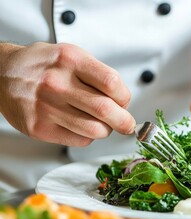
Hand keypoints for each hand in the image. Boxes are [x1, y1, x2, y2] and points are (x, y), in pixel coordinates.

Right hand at [0, 42, 134, 145]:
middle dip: (124, 121)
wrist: (2, 73)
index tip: (125, 102)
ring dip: (106, 130)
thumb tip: (124, 102)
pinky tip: (82, 126)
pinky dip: (88, 136)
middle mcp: (57, 83)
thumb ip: (98, 75)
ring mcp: (46, 107)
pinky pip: (79, 140)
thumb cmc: (43, 65)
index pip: (112, 83)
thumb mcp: (72, 55)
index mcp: (70, 60)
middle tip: (128, 124)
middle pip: (105, 110)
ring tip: (103, 124)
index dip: (125, 97)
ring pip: (94, 129)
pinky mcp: (38, 128)